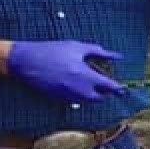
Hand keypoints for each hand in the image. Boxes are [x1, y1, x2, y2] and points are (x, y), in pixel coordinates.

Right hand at [7, 41, 126, 102]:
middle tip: (106, 85)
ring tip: (90, 83)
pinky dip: (80, 95)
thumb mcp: (77, 47)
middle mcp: (79, 90)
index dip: (118, 88)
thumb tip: (116, 56)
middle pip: (100, 98)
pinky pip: (75, 101)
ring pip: (87, 101)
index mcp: (86, 76)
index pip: (109, 87)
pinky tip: (75, 84)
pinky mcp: (59, 99)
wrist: (26, 61)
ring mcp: (68, 97)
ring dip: (92, 94)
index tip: (123, 88)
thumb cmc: (52, 51)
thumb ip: (98, 52)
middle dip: (105, 93)